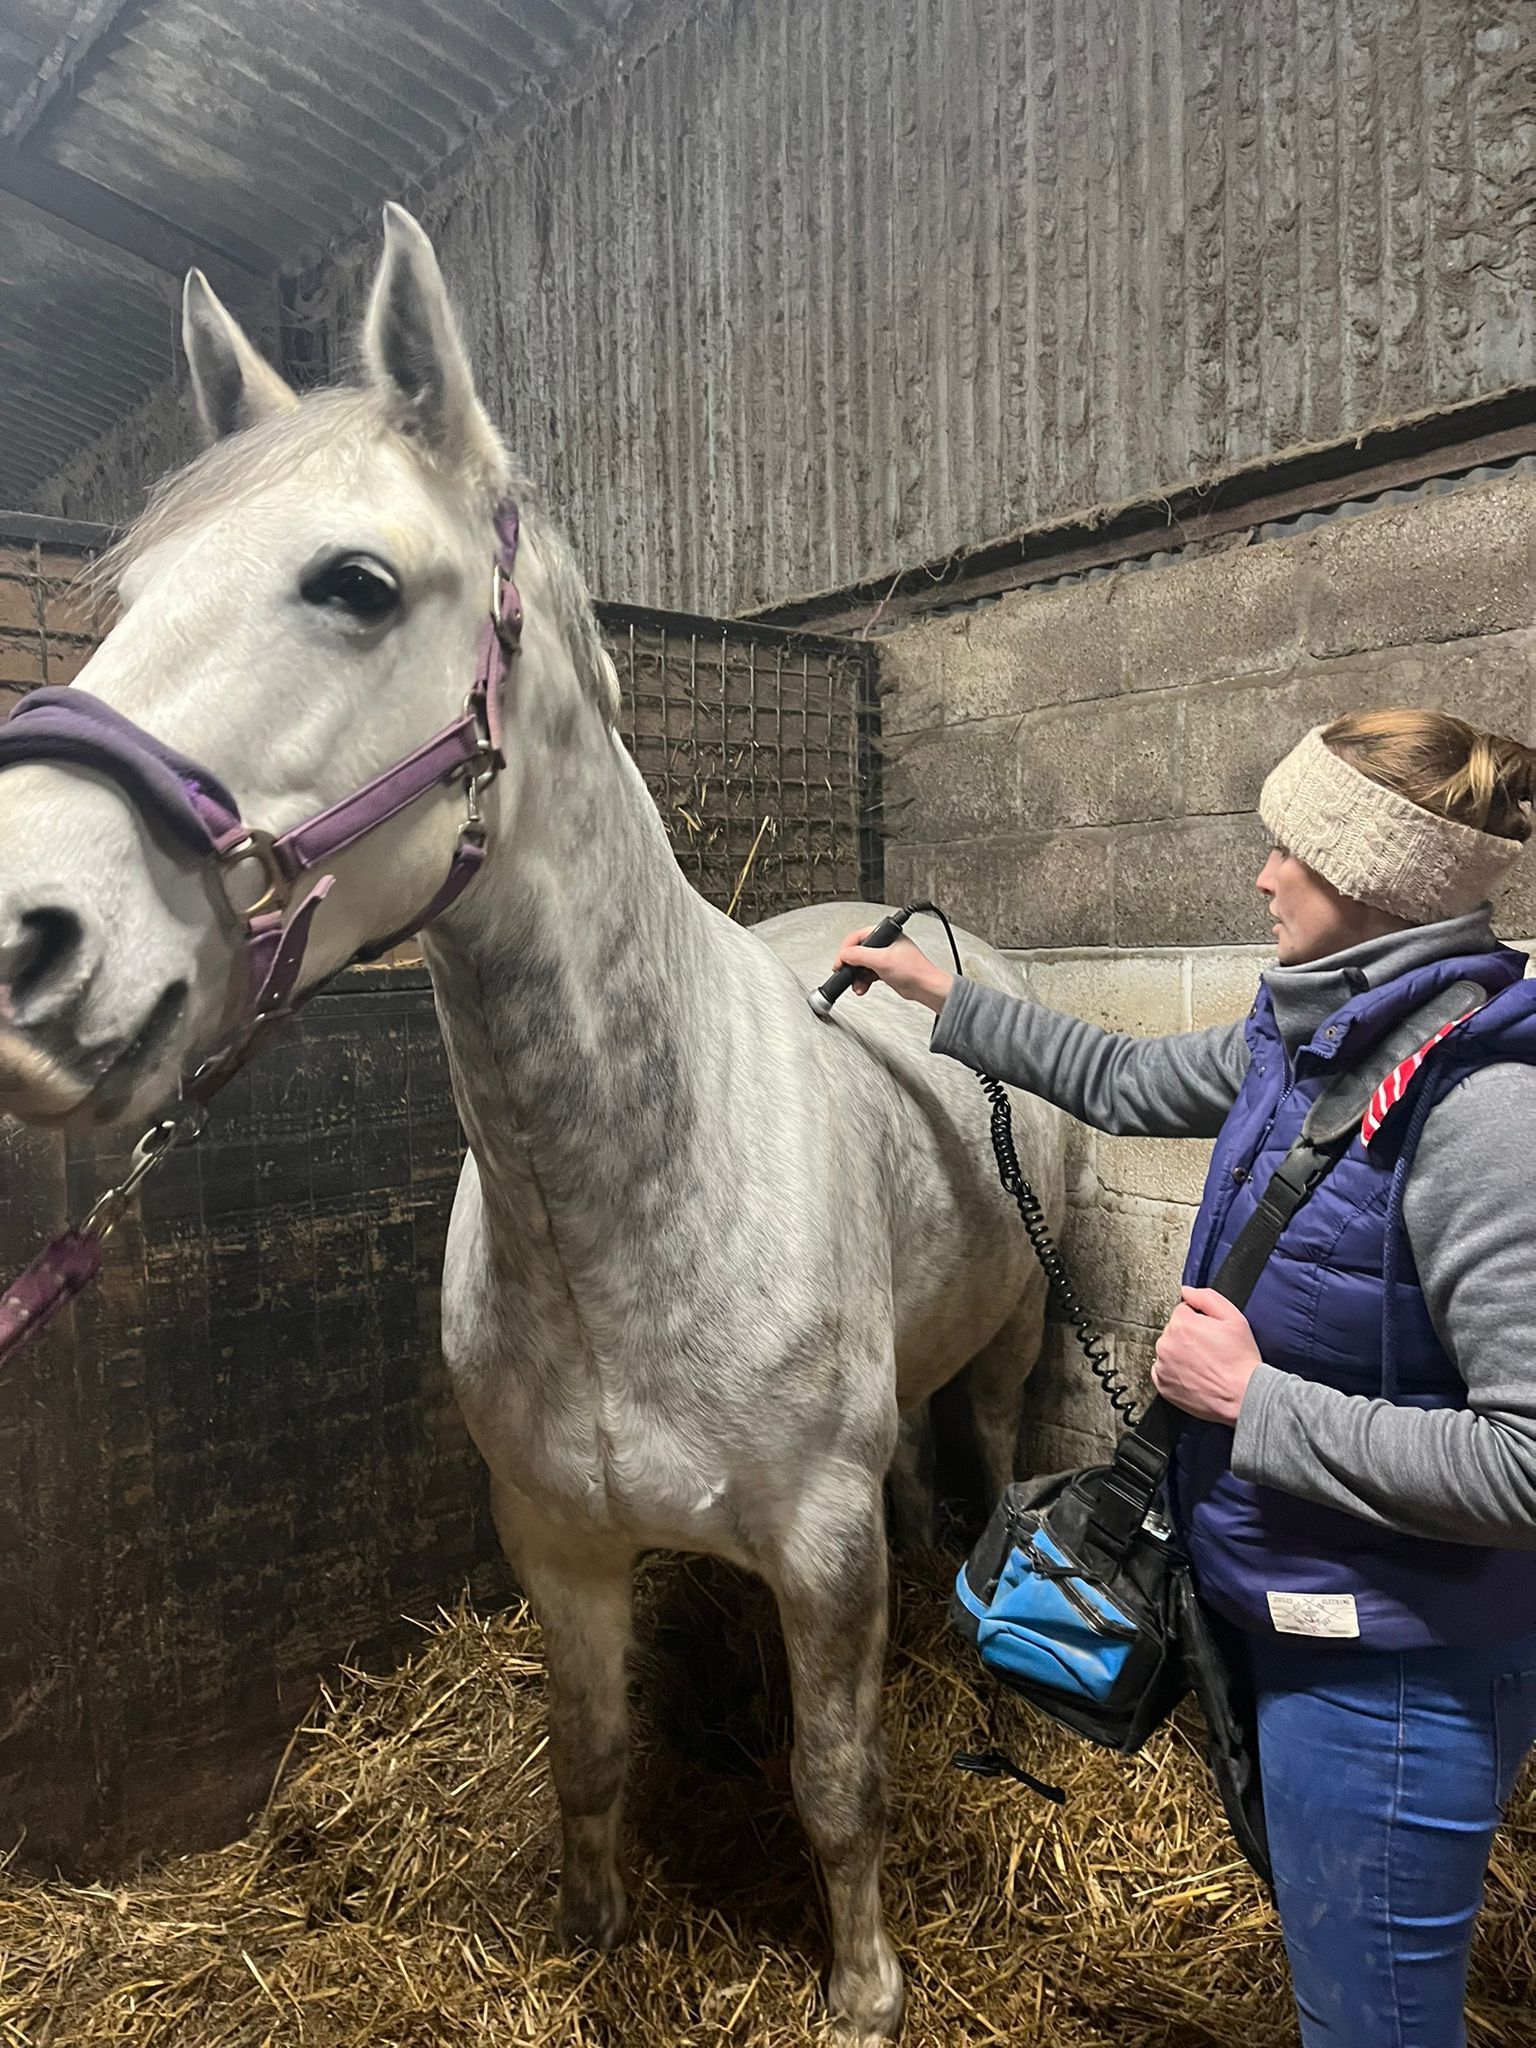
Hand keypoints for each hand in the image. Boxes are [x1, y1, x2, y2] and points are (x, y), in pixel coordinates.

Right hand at [834, 927, 953, 1012]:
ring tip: (855, 984)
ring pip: (862, 964)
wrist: (925, 988)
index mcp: (886, 934)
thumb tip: (844, 954)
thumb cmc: (914, 970)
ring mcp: (886, 957)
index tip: (840, 961)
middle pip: (858, 951)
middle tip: (843, 972)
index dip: (846, 949)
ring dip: (856, 975)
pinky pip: (868, 973)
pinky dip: (863, 980)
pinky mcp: (886, 970)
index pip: (858, 937)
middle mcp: (885, 943)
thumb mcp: (881, 960)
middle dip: (850, 964)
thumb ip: (859, 955)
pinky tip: (862, 987)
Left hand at [1151, 1287, 1262, 1426]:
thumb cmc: (1241, 1360)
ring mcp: (1163, 1365)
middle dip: (1189, 1336)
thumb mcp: (1233, 1318)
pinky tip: (1195, 1375)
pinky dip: (1175, 1372)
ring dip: (1181, 1354)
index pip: (1183, 1311)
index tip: (1212, 1334)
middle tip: (1211, 1350)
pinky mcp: (1162, 1384)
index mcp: (1181, 1324)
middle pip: (1174, 1330)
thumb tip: (1187, 1291)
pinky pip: (1164, 1370)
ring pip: (1169, 1350)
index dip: (1201, 1320)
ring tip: (1204, 1364)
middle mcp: (1166, 1343)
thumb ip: (1207, 1297)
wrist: (1243, 1395)